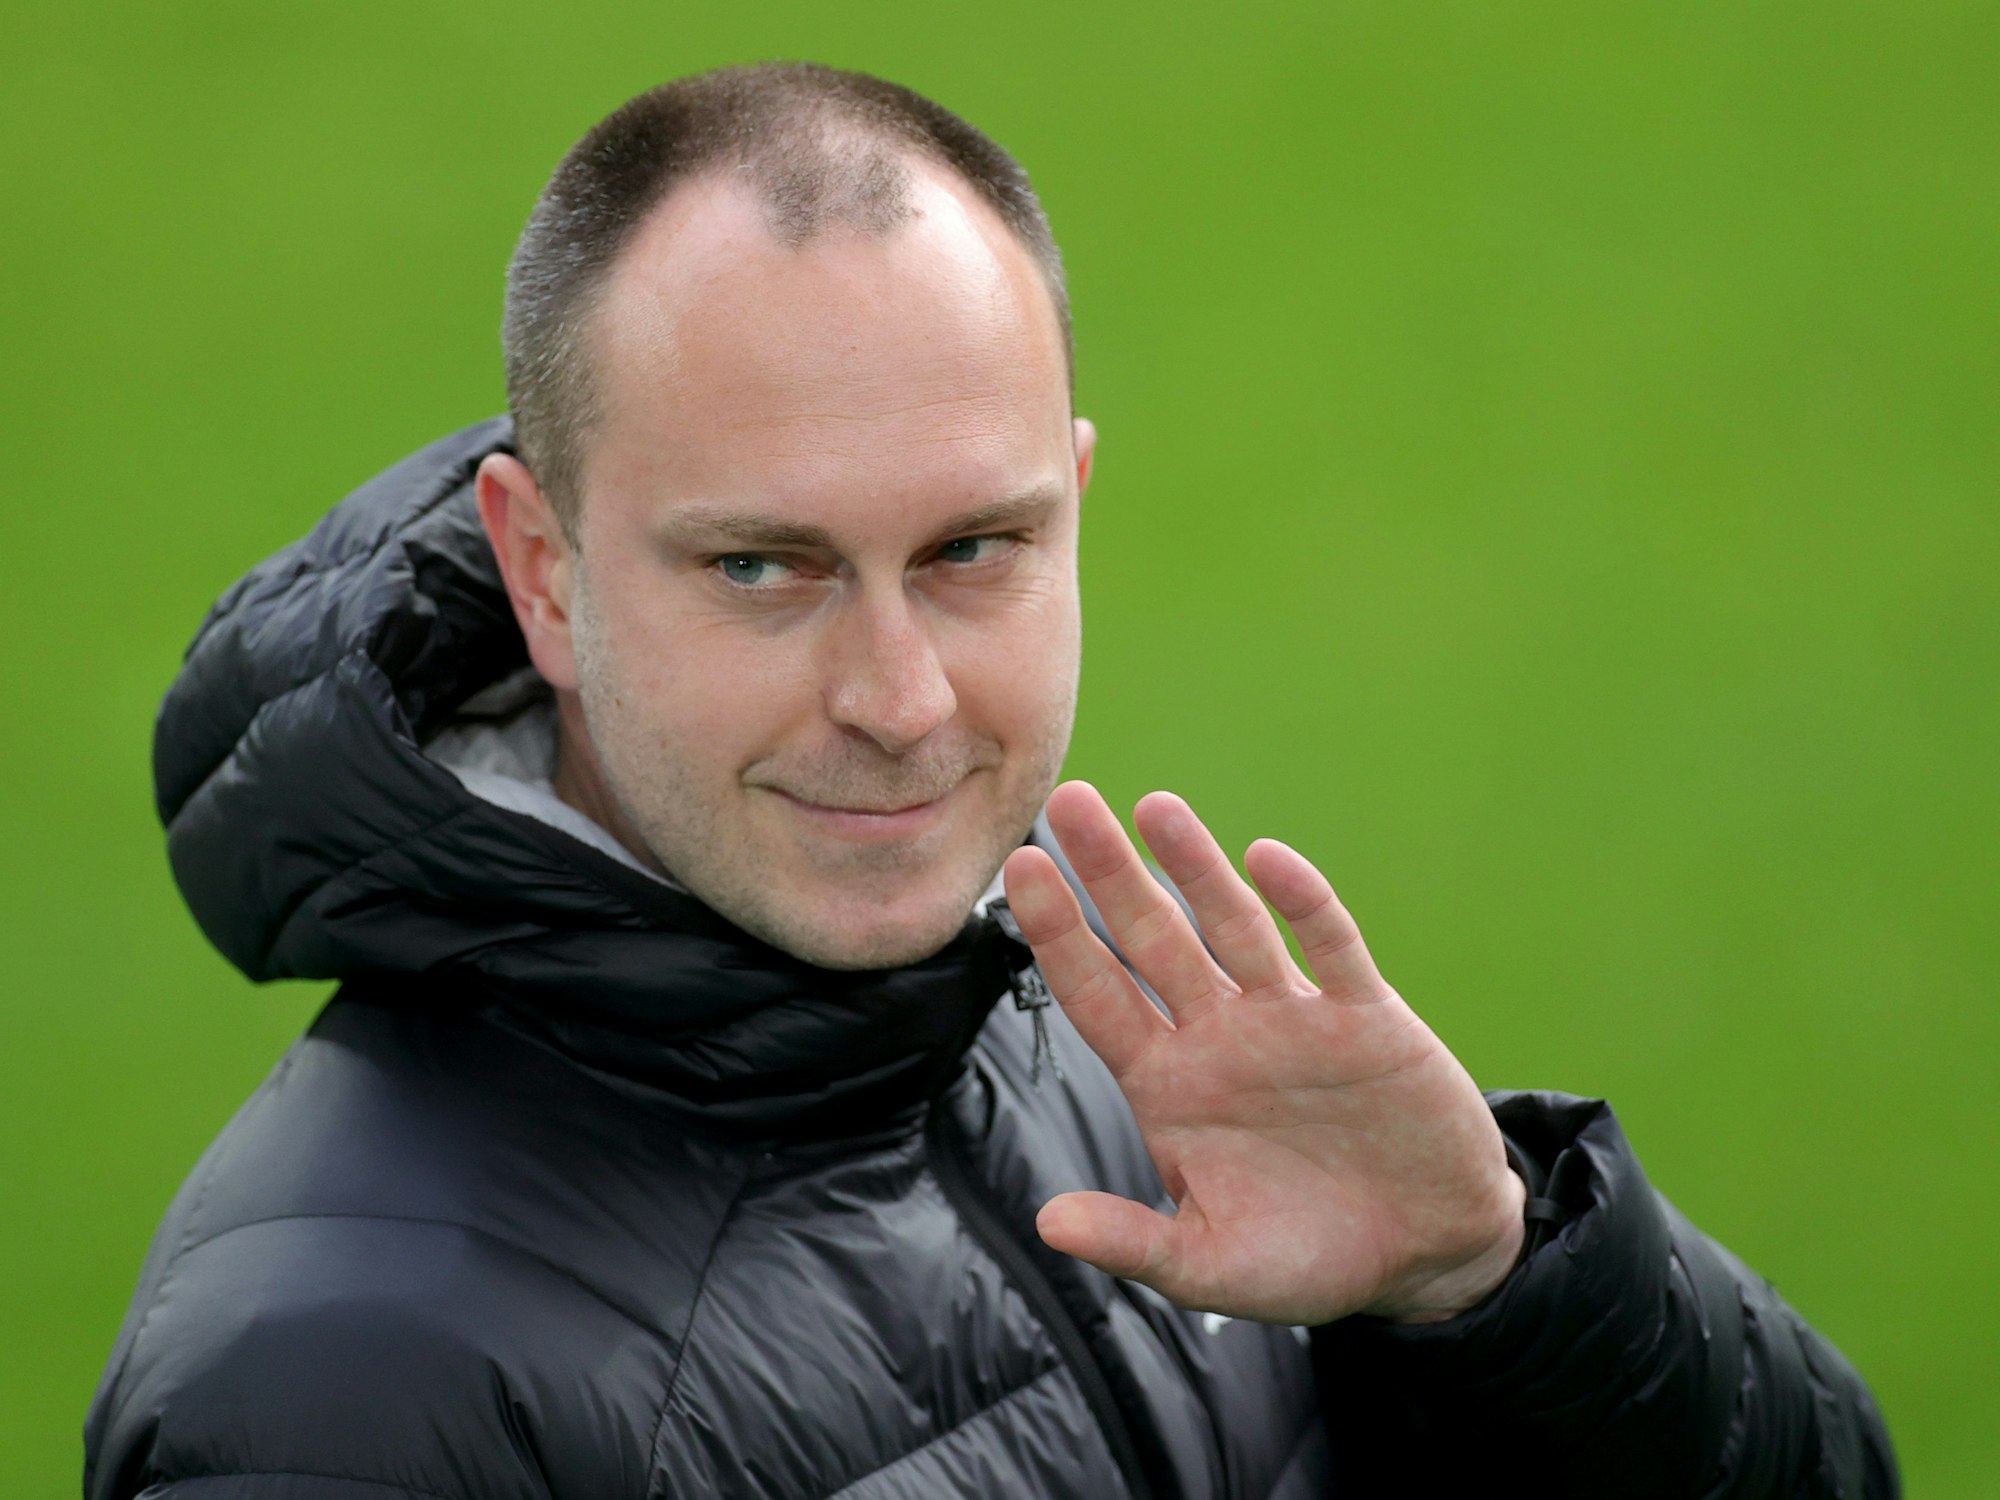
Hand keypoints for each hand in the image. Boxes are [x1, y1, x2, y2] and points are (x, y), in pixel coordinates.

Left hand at [1001, 781, 1524, 1325]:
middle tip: (1067, 801)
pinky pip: (1330, 948)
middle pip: (1152, 938)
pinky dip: (1302, 903)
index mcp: (1168, 1084)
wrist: (1427, 1254)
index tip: (1019, 872)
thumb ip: (1135, 1242)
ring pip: (1233, 925)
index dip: (1058, 934)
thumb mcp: (1213, 1267)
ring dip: (1197, 866)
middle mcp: (1219, 1035)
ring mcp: (1290, 1018)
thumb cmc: (1309, 1258)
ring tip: (1156, 808)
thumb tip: (1048, 1222)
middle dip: (1109, 872)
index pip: (1096, 995)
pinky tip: (1268, 860)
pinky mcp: (1366, 1017)